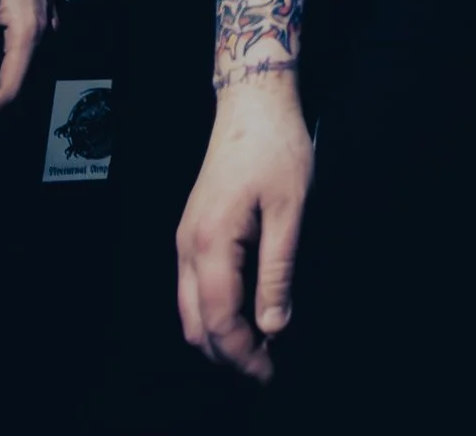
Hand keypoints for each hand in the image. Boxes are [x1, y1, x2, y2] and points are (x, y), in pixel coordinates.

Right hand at [176, 80, 313, 382]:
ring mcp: (185, 238)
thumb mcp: (290, 211)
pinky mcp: (193, 231)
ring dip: (220, 335)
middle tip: (268, 367)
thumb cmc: (275, 148)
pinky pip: (194, 287)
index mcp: (211, 243)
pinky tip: (247, 312)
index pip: (219, 320)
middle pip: (196, 323)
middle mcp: (188, 246)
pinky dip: (215, 311)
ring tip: (261, 345)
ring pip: (189, 309)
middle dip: (229, 353)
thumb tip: (275, 325)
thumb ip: (279, 271)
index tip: (271, 372)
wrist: (251, 103)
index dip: (244, 354)